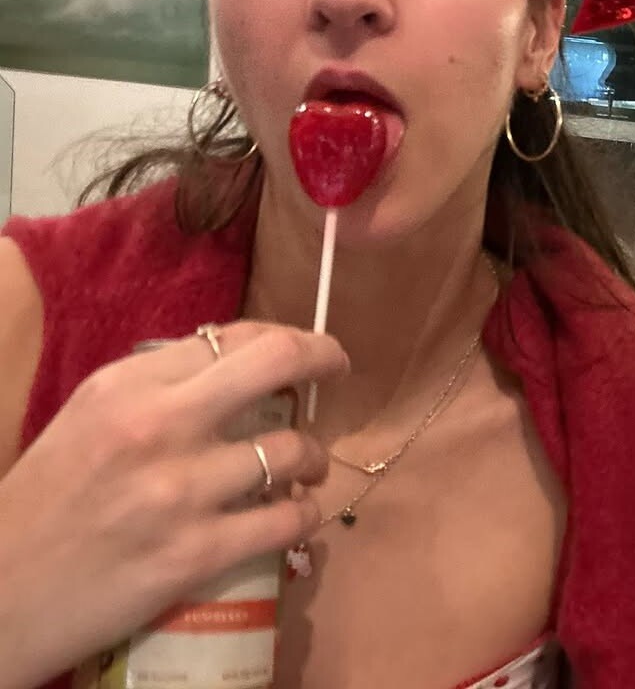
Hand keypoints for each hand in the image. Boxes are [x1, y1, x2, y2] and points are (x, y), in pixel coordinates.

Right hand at [0, 322, 347, 688]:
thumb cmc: (42, 505)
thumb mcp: (88, 420)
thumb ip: (156, 388)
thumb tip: (232, 365)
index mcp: (127, 386)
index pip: (235, 336)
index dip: (287, 337)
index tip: (308, 349)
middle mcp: (157, 426)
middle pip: (277, 361)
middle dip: (324, 358)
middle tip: (337, 370)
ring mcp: (179, 492)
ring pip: (293, 449)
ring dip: (314, 457)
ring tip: (308, 467)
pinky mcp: (193, 555)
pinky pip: (287, 521)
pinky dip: (305, 515)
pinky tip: (298, 514)